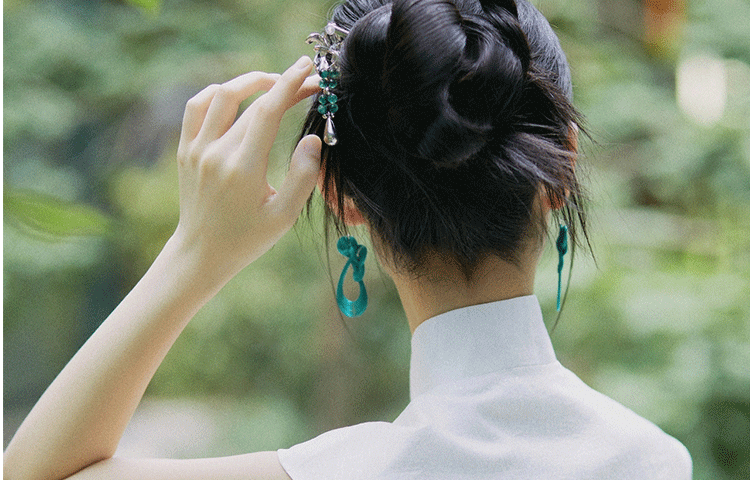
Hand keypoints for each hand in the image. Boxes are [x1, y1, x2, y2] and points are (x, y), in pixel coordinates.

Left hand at [173, 56, 321, 282]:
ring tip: (272, 83)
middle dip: (282, 85)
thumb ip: (302, 177)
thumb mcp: (284, 217)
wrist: (202, 253)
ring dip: (248, 81)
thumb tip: (313, 139)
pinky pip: (196, 107)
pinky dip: (217, 93)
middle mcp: (216, 153)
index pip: (268, 111)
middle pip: (251, 101)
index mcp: (243, 169)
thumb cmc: (248, 238)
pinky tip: (236, 95)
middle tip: (306, 83)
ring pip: (220, 95)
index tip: (309, 70)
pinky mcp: (185, 150)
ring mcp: (196, 149)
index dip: (291, 85)